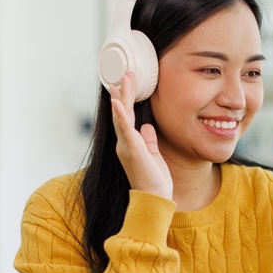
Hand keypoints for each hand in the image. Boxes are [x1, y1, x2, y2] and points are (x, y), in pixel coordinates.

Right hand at [109, 71, 172, 199]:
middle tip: (124, 73)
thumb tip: (147, 126)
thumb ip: (148, 140)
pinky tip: (118, 102)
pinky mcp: (132, 150)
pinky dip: (120, 114)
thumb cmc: (154, 180)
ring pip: (122, 116)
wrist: (154, 199)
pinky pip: (125, 129)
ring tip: (123, 79)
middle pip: (122, 112)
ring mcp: (126, 146)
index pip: (125, 117)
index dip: (125, 100)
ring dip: (123, 96)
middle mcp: (124, 142)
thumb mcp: (152, 154)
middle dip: (123, 92)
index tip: (124, 84)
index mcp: (129, 143)